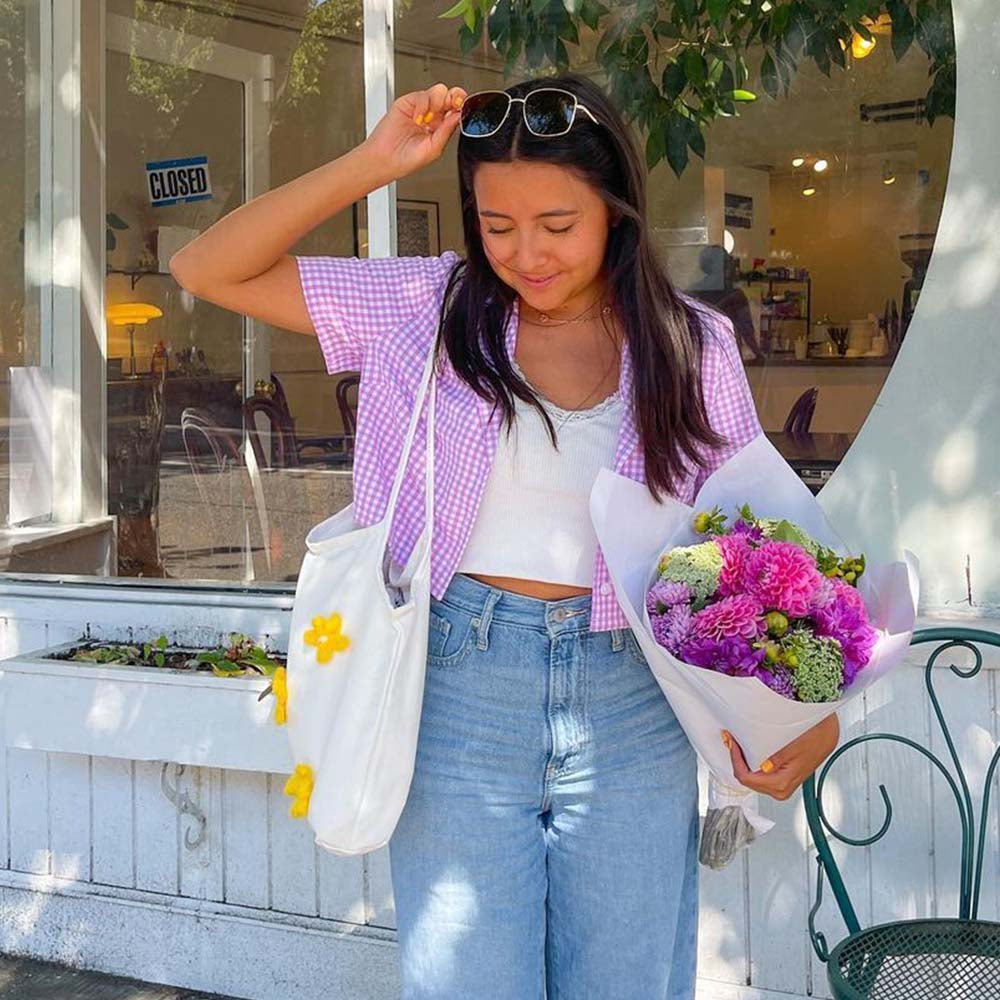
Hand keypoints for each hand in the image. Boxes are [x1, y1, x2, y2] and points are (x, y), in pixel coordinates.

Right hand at [361, 83, 467, 180]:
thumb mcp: (434, 149)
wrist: (385, 159)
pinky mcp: (408, 103)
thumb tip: (458, 116)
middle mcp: (433, 116)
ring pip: (438, 92)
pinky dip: (422, 106)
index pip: (456, 110)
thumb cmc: (407, 160)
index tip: (462, 107)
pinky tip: (417, 119)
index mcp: (441, 127)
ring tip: (427, 120)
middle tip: (451, 104)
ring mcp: (421, 108)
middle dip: (454, 97)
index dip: (461, 105)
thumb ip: (447, 131)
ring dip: (437, 103)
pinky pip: (421, 95)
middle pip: (450, 96)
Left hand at [722, 713, 838, 801]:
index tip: (732, 743)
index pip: (746, 778)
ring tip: (737, 744)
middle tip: (730, 740)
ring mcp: (780, 787)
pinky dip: (750, 763)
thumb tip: (762, 766)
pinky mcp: (780, 781)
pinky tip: (748, 751)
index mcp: (781, 784)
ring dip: (742, 762)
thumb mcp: (794, 747)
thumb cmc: (814, 740)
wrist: (827, 737)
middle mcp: (780, 790)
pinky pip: (758, 776)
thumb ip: (776, 759)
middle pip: (746, 780)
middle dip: (736, 760)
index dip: (735, 760)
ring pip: (751, 779)